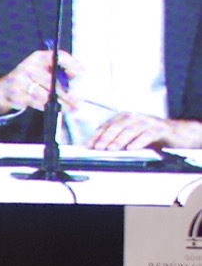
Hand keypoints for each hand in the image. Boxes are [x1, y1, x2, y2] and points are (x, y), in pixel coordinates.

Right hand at [0, 48, 78, 116]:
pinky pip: (35, 102)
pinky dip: (46, 106)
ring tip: (70, 108)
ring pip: (43, 94)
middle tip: (77, 102)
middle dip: (66, 93)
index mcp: (38, 57)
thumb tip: (80, 73)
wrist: (4, 89)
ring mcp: (19, 80)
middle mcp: (28, 66)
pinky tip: (54, 109)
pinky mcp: (15, 94)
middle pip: (51, 80)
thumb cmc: (32, 78)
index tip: (81, 73)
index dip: (71, 64)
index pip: (57, 56)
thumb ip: (62, 71)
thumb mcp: (45, 70)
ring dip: (59, 103)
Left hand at [86, 111, 201, 150]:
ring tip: (112, 149)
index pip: (107, 125)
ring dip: (120, 139)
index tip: (88, 145)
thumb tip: (98, 149)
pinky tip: (132, 148)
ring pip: (131, 129)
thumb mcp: (130, 137)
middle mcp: (135, 116)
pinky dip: (138, 142)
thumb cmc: (149, 136)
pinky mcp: (160, 129)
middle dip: (106, 137)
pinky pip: (148, 135)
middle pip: (117, 126)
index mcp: (125, 117)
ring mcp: (148, 121)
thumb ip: (116, 140)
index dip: (97, 135)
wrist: (176, 134)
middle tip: (98, 147)